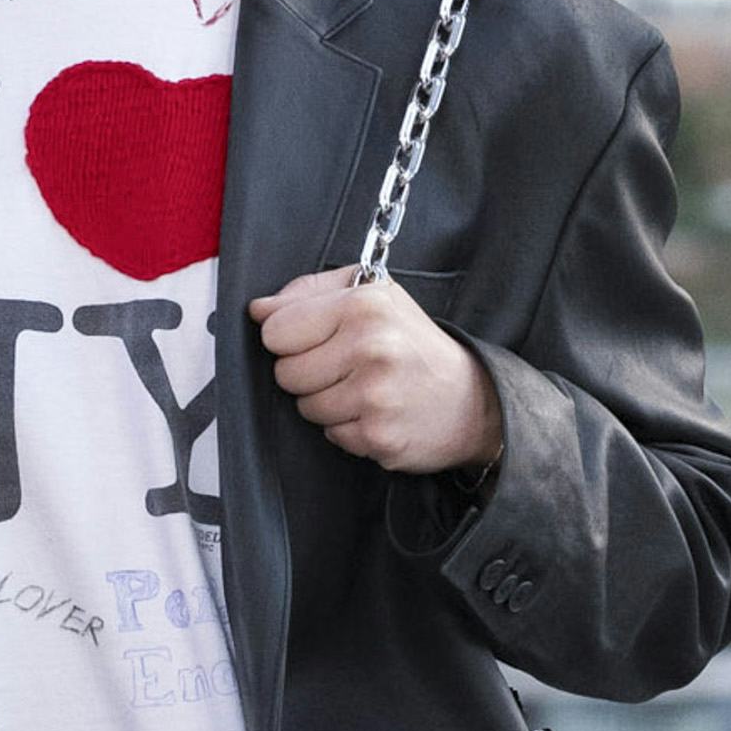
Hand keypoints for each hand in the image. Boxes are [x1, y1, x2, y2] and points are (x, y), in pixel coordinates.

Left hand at [247, 270, 502, 478]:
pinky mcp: (378, 436)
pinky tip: (376, 413)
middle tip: (345, 367)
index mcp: (363, 304)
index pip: (277, 329)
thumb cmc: (412, 342)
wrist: (472, 399)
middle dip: (307, 373)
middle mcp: (370, 346)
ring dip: (327, 403)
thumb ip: (311, 294)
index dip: (289, 339)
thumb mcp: (372, 296)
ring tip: (364, 390)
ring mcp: (374, 395)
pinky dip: (347, 429)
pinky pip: (331, 435)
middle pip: (285, 372)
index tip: (316, 340)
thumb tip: (258, 309)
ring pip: (305, 407)